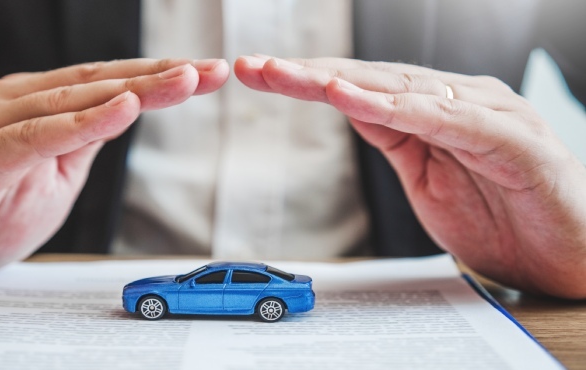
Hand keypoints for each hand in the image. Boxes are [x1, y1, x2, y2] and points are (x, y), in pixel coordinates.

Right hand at [0, 58, 228, 290]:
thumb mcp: (54, 176)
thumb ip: (85, 142)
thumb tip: (127, 112)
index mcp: (31, 105)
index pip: (104, 83)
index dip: (157, 77)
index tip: (205, 73)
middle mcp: (10, 103)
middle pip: (96, 83)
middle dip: (158, 76)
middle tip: (209, 69)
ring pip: (70, 100)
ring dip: (132, 90)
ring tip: (182, 80)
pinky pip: (34, 139)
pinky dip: (81, 124)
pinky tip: (122, 111)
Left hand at [235, 55, 585, 297]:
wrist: (570, 255)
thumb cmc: (503, 217)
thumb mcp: (428, 178)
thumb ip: (396, 139)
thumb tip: (353, 107)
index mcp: (435, 110)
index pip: (359, 87)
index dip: (307, 79)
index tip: (258, 72)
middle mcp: (458, 100)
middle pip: (370, 79)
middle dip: (307, 73)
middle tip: (254, 66)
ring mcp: (485, 113)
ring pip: (400, 88)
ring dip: (338, 81)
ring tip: (287, 75)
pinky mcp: (510, 138)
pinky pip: (444, 118)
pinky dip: (395, 107)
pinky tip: (352, 98)